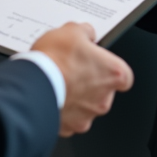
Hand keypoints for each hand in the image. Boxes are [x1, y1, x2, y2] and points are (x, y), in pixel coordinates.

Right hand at [31, 22, 133, 136]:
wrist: (33, 84)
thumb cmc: (55, 60)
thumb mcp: (72, 30)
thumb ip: (86, 32)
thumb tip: (87, 34)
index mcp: (113, 74)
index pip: (123, 75)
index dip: (109, 68)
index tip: (97, 62)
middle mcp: (103, 99)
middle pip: (103, 91)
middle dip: (89, 82)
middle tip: (72, 70)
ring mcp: (86, 115)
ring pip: (85, 106)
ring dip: (75, 97)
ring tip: (58, 82)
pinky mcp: (68, 126)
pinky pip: (68, 118)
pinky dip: (61, 109)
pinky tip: (51, 95)